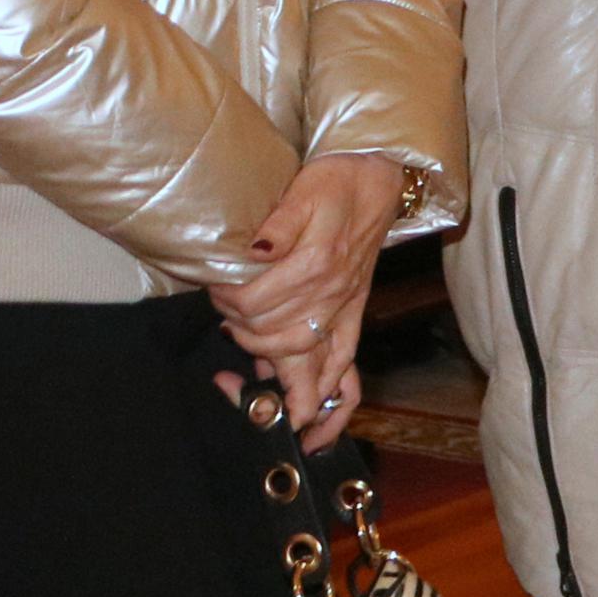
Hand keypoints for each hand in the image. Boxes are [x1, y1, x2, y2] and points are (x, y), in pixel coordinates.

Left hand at [209, 153, 401, 433]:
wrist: (382, 178)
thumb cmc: (338, 182)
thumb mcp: (303, 192)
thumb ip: (278, 226)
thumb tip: (252, 254)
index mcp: (316, 267)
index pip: (253, 306)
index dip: (225, 301)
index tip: (215, 287)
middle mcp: (331, 297)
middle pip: (271, 339)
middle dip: (240, 332)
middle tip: (225, 316)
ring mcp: (344, 311)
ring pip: (307, 365)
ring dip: (270, 366)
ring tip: (246, 349)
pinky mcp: (353, 317)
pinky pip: (346, 369)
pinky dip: (327, 398)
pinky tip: (308, 418)